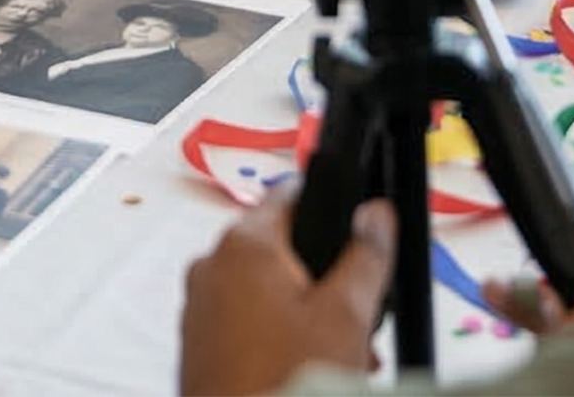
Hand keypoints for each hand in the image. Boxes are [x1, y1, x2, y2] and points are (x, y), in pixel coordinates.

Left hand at [180, 188, 394, 396]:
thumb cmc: (286, 383)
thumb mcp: (346, 318)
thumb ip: (366, 257)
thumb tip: (376, 212)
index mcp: (243, 243)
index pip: (290, 196)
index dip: (330, 212)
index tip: (359, 236)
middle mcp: (211, 265)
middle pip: (280, 252)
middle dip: (325, 284)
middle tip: (360, 328)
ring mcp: (200, 307)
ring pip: (264, 293)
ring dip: (306, 319)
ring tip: (344, 362)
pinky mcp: (197, 345)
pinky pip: (244, 325)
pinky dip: (278, 340)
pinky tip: (306, 375)